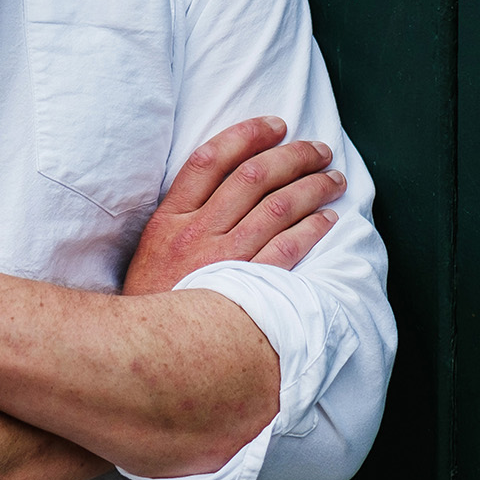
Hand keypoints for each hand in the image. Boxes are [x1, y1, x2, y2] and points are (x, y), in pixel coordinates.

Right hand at [122, 116, 344, 295]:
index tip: (277, 125)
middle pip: (252, 177)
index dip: (248, 134)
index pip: (211, 158)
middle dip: (293, 156)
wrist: (145, 353)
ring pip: (276, 207)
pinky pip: (287, 248)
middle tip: (319, 150)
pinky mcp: (246, 287)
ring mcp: (222, 259)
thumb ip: (181, 216)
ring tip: (333, 180)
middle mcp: (196, 232)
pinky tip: (327, 219)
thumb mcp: (151, 249)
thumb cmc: (152, 301)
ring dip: (312, 188)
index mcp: (170, 217)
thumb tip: (225, 182)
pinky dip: (311, 228)